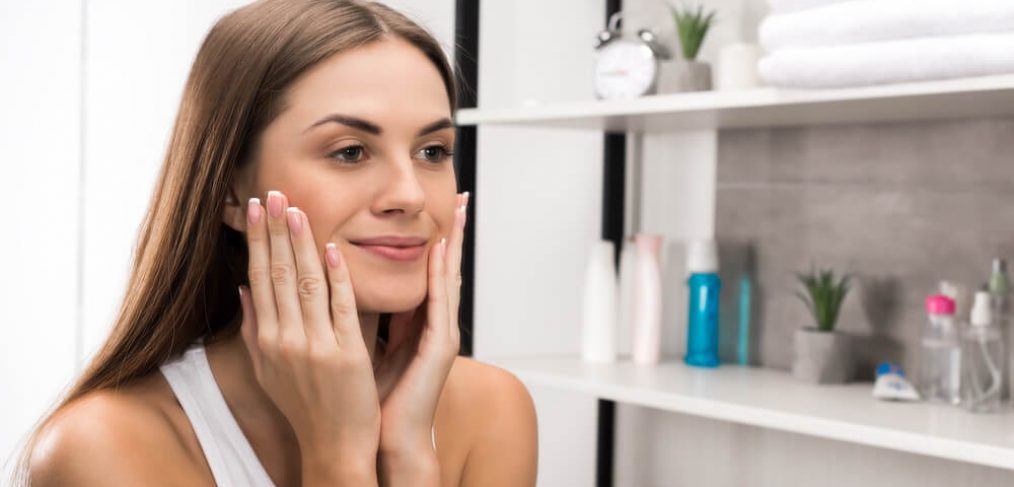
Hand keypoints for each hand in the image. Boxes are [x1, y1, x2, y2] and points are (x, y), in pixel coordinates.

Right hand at [236, 190, 380, 474]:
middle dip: (274, 230)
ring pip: (306, 284)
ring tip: (296, 208)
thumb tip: (245, 288)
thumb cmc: (304, 405)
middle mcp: (286, 340)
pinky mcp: (347, 354)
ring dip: (301, 243)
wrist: (333, 445)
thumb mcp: (268, 369)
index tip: (255, 209)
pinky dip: (335, 277)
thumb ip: (256, 328)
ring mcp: (316, 347)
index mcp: (267, 339)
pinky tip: (332, 249)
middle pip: (278, 274)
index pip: (260, 278)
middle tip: (271, 193)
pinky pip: (340, 308)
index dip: (258, 241)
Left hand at [373, 192, 467, 454]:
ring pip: (449, 278)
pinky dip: (441, 275)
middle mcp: (437, 324)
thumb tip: (341, 284)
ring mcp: (443, 335)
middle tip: (461, 197)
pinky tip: (440, 250)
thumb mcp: (367, 344)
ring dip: (453, 243)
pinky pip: (439, 303)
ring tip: (459, 211)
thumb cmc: (376, 398)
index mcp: (419, 324)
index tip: (436, 210)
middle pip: (446, 268)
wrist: (388, 437)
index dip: (433, 240)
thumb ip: (364, 315)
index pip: (428, 272)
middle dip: (454, 232)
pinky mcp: (440, 348)